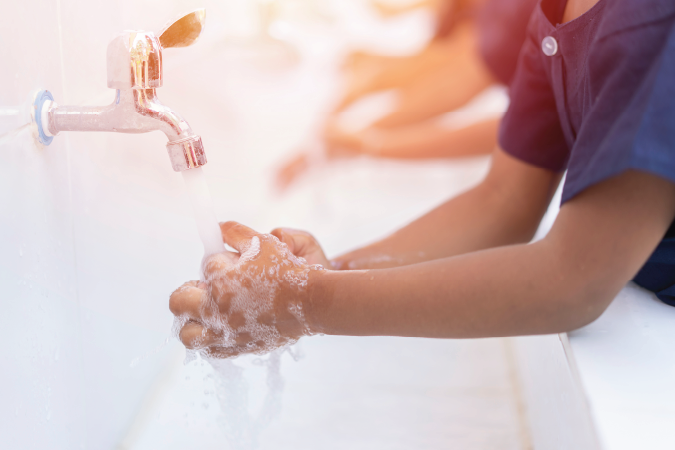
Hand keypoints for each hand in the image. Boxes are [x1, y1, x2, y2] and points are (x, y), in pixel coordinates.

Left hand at [169, 222, 323, 358]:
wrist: (310, 304)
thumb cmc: (288, 272)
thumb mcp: (262, 242)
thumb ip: (234, 232)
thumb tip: (216, 227)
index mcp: (222, 283)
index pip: (205, 265)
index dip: (218, 260)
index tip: (231, 261)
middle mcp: (218, 311)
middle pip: (178, 301)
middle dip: (188, 289)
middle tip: (205, 287)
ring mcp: (226, 333)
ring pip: (186, 333)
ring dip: (190, 320)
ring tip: (206, 311)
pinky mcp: (237, 347)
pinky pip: (209, 349)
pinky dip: (210, 338)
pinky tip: (222, 326)